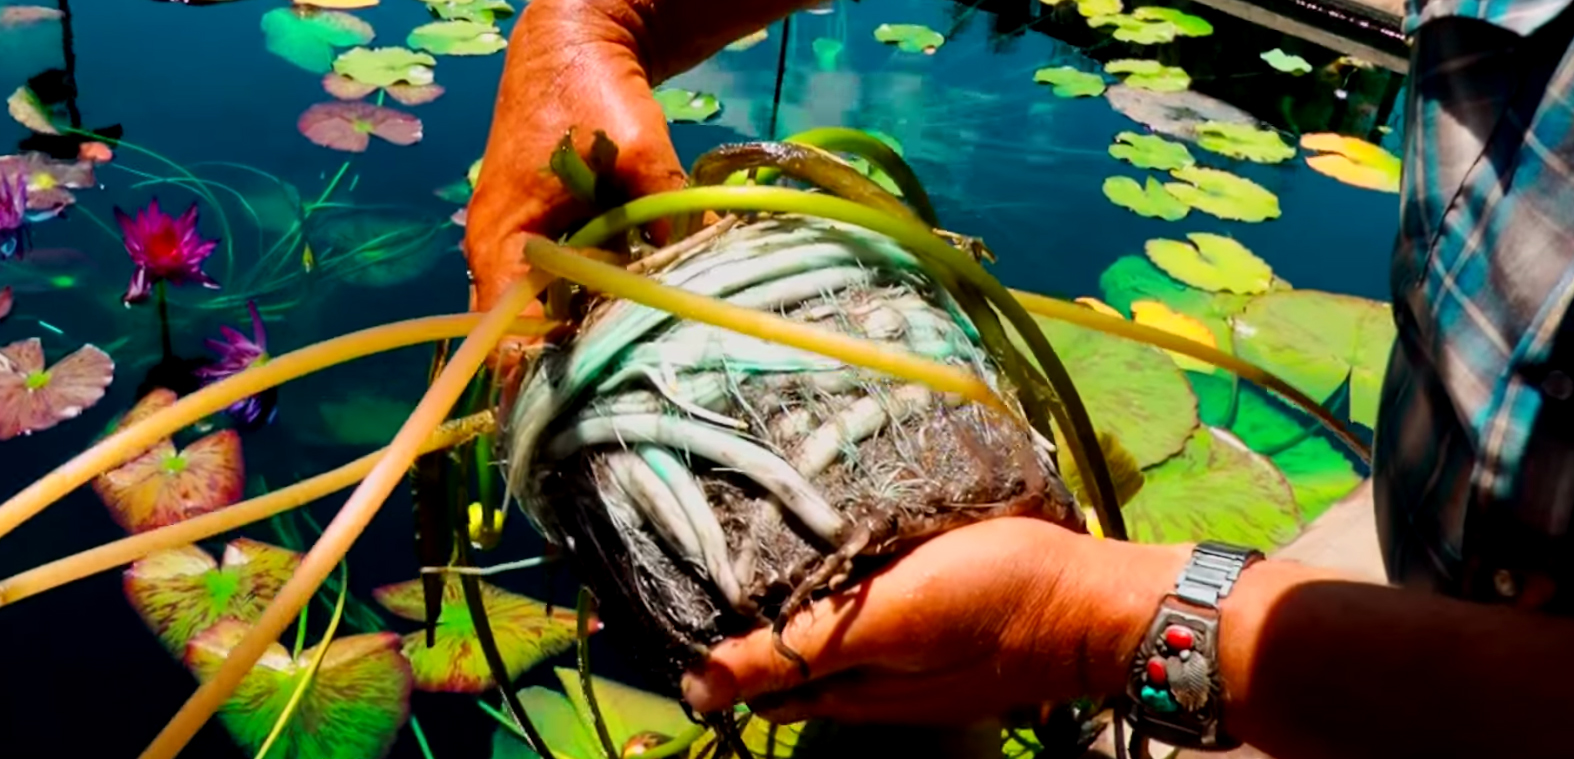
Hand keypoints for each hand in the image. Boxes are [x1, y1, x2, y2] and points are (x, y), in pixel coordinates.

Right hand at [462, 0, 687, 367]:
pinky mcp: (552, 238)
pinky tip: (645, 326)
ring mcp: (525, 248)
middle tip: (626, 403)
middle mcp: (502, 255)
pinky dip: (604, 304)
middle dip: (575, 368)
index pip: (508, 338)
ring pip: (556, 315)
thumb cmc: (589, 91)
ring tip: (637, 379)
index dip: (543, 382)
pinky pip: (574, 287)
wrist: (574, 41)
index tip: (584, 416)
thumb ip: (671, 208)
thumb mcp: (640, 150)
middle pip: (531, 336)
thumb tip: (717, 262)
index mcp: (502, 243)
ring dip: (592, 339)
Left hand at [679, 518, 1189, 724]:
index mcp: (842, 689)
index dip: (713, 639)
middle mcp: (863, 685)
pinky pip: (865, 617)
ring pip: (822, 637)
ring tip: (762, 539)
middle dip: (746, 617)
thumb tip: (696, 687)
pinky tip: (839, 552)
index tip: (686, 582)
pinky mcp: (930, 630)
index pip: (750, 676)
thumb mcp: (885, 623)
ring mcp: (900, 661)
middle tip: (718, 549)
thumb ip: (793, 653)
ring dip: (791, 601)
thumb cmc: (989, 601)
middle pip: (781, 659)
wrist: (1092, 600)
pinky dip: (839, 591)